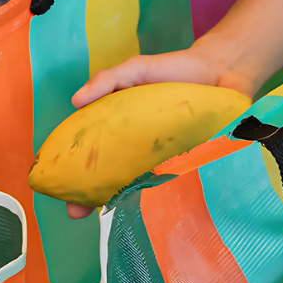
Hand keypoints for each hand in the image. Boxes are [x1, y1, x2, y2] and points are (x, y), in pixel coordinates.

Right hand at [59, 50, 252, 219]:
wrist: (222, 72)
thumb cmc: (175, 71)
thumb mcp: (137, 70)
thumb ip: (108, 80)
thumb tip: (75, 100)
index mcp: (120, 132)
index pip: (92, 157)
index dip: (74, 175)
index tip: (60, 191)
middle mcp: (138, 152)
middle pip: (109, 181)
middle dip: (90, 198)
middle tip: (77, 212)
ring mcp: (163, 163)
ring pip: (138, 190)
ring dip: (123, 203)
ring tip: (111, 212)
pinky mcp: (190, 167)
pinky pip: (174, 187)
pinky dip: (163, 199)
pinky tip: (153, 208)